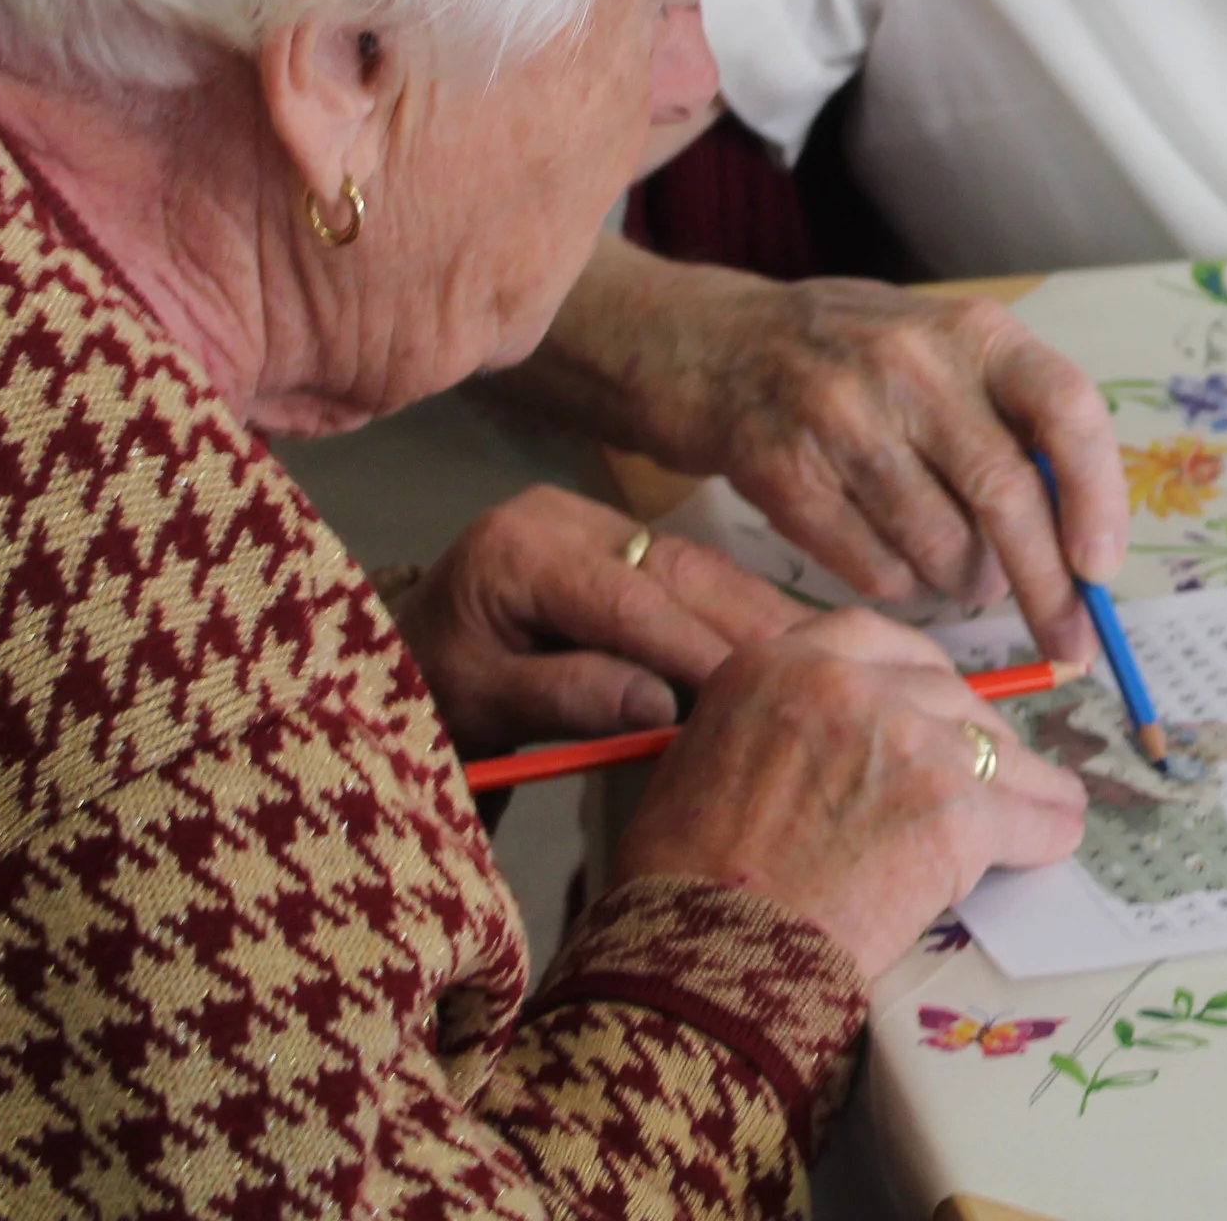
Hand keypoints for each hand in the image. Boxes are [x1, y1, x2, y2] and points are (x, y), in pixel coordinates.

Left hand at [394, 485, 810, 757]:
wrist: (395, 663)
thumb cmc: (426, 692)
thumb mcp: (479, 703)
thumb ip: (567, 697)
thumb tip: (662, 711)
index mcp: (520, 548)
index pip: (629, 601)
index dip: (696, 650)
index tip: (758, 697)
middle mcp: (566, 516)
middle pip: (679, 570)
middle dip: (752, 626)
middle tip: (823, 673)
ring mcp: (598, 521)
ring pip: (700, 566)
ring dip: (762, 616)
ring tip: (832, 657)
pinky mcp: (622, 539)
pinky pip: (694, 573)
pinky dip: (743, 611)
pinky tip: (795, 642)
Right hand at [616, 263, 1124, 645]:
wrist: (709, 346)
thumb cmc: (856, 358)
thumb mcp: (943, 349)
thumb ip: (1013, 420)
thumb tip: (1087, 543)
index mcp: (974, 332)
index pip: (1066, 409)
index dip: (1097, 495)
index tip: (1103, 569)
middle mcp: (912, 365)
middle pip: (1007, 496)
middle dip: (1048, 586)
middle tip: (1070, 642)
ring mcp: (841, 418)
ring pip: (943, 546)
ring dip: (970, 585)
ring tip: (966, 576)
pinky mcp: (784, 474)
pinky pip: (876, 570)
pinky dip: (906, 589)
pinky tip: (902, 565)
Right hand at [617, 608, 1086, 974]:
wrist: (709, 956)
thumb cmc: (686, 884)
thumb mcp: (705, 760)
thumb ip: (774, 725)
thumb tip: (816, 741)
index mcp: (780, 663)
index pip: (876, 641)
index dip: (916, 674)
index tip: (935, 699)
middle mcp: (852, 684)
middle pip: (944, 692)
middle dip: (970, 729)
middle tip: (988, 762)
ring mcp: (913, 742)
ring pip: (993, 749)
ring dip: (1024, 779)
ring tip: (1051, 798)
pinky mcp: (957, 809)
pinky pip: (1023, 816)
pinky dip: (1044, 830)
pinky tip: (1056, 838)